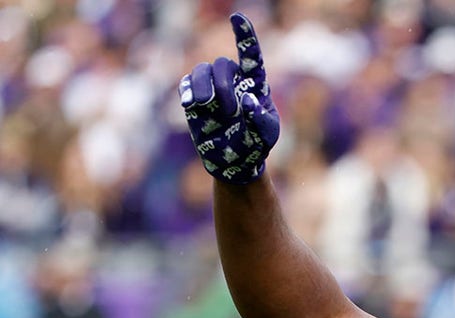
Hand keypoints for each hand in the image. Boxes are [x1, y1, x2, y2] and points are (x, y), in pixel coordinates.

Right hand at [178, 12, 279, 184]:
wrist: (235, 162)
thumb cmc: (256, 145)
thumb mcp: (267, 135)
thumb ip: (261, 118)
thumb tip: (247, 99)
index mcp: (254, 84)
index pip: (250, 55)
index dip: (244, 36)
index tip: (237, 17)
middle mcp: (232, 81)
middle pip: (221, 64)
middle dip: (222, 85)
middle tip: (228, 111)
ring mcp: (212, 89)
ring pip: (201, 70)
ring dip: (203, 88)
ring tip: (208, 108)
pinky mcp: (194, 100)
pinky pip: (185, 84)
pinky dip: (187, 92)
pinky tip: (191, 105)